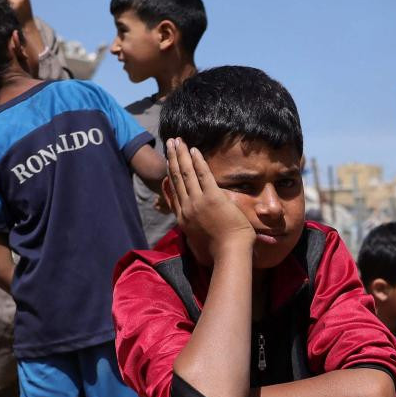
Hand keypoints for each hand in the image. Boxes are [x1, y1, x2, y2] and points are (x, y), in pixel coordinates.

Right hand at [165, 137, 252, 253]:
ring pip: (186, 174)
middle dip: (172, 159)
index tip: (167, 166)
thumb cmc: (217, 254)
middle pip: (176, 179)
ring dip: (180, 155)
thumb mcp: (198, 245)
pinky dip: (198, 162)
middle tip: (169, 144)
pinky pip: (203, 175)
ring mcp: (198, 202)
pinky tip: (193, 150)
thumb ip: (194, 234)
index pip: (173, 193)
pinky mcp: (213, 198)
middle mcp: (187, 208)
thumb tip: (195, 236)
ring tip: (176, 141)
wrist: (229, 255)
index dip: (169, 176)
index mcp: (183, 220)